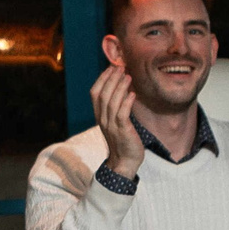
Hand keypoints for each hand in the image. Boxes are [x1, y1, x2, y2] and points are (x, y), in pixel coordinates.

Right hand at [91, 64, 145, 178]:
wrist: (124, 162)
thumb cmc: (123, 140)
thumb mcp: (115, 122)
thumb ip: (116, 107)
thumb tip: (123, 89)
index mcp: (99, 116)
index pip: (95, 93)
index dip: (102, 79)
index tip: (111, 68)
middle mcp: (102, 119)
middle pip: (102, 95)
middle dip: (111, 79)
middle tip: (120, 67)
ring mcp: (111, 125)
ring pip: (111, 103)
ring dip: (119, 88)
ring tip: (128, 76)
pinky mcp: (122, 131)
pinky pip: (122, 114)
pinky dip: (126, 103)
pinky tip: (133, 94)